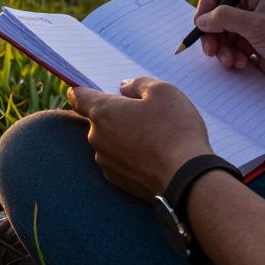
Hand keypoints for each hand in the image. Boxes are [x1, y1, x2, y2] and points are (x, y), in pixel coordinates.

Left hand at [67, 77, 211, 200]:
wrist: (187, 180)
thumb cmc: (175, 130)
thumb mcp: (164, 91)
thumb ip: (139, 83)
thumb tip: (124, 88)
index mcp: (103, 112)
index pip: (77, 96)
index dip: (83, 90)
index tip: (90, 88)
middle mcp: (96, 138)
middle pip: (98, 119)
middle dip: (115, 114)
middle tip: (143, 114)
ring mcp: (105, 162)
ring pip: (109, 141)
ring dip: (123, 136)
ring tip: (153, 137)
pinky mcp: (116, 181)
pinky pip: (118, 160)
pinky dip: (130, 156)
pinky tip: (152, 156)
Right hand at [193, 0, 264, 97]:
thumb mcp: (256, 26)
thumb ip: (224, 18)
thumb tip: (201, 20)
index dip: (207, 3)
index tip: (201, 23)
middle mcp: (255, 5)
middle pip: (217, 12)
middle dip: (212, 32)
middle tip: (210, 50)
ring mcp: (255, 27)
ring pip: (222, 33)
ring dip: (221, 48)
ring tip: (231, 62)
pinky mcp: (256, 46)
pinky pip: (232, 48)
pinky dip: (231, 57)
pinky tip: (243, 65)